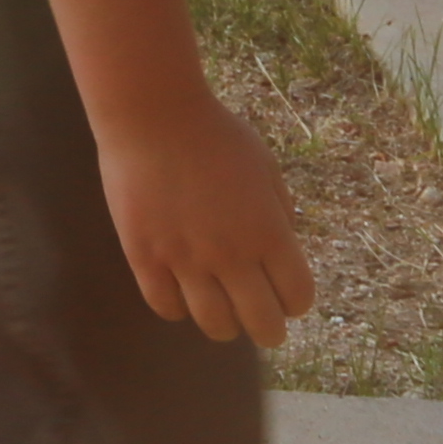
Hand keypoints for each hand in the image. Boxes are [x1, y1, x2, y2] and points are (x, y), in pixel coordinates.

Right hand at [99, 93, 313, 346]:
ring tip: (221, 312)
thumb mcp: (265, 168)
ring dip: (225, 325)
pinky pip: (165, 306)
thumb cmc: (214, 134)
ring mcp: (185, 258)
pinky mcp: (144, 255)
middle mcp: (231, 254)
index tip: (285, 296)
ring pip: (214, 325)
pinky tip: (180, 292)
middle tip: (262, 323)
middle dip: (268, 330)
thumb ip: (279, 214)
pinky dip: (178, 308)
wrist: (152, 113)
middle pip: (262, 324)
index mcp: (269, 232)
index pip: (297, 297)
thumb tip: (280, 253)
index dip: (295, 302)